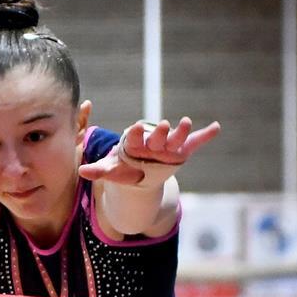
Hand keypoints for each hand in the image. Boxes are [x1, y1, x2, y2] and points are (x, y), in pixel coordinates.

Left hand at [79, 117, 220, 184]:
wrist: (140, 173)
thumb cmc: (124, 169)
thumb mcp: (112, 171)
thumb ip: (99, 170)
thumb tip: (81, 171)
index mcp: (136, 143)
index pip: (135, 137)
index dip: (137, 133)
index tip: (136, 128)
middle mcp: (153, 141)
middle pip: (158, 136)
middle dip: (161, 132)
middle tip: (164, 125)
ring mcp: (169, 146)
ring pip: (176, 138)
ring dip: (182, 131)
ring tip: (187, 122)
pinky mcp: (182, 151)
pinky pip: (194, 143)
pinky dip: (205, 136)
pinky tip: (215, 128)